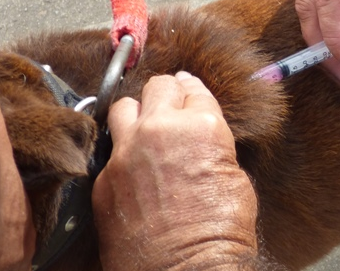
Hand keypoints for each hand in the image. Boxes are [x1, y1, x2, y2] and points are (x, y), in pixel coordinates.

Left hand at [93, 72, 259, 270]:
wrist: (185, 270)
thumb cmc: (220, 232)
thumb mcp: (235, 179)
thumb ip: (214, 147)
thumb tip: (205, 141)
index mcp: (201, 126)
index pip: (194, 89)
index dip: (194, 92)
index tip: (191, 92)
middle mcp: (160, 130)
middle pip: (158, 87)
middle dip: (167, 93)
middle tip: (172, 104)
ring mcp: (126, 152)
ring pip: (123, 107)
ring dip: (137, 112)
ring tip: (146, 127)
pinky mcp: (104, 178)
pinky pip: (110, 150)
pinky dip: (122, 152)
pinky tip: (133, 165)